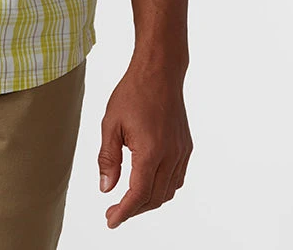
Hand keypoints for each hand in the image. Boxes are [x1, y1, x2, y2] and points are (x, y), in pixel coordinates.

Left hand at [97, 62, 192, 228]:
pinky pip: (177, 178)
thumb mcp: (111, 123)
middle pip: (154, 198)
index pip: (138, 195)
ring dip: (149, 200)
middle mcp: (170, 155)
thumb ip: (108, 158)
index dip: (124, 212)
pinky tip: (148, 182)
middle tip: (115, 211)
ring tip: (129, 200)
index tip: (111, 220)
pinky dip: (163, 188)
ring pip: (168, 191)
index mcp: (150, 151)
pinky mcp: (186, 146)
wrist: (160, 71)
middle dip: (134, 209)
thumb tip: (106, 188)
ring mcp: (181, 152)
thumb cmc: (133, 93)